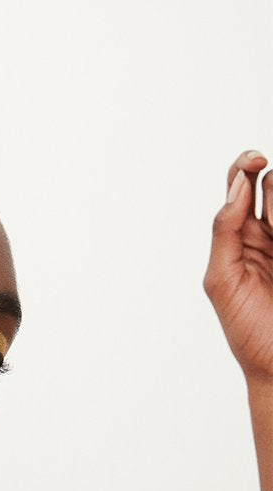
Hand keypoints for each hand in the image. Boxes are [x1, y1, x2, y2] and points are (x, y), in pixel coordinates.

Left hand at [204, 150, 272, 382]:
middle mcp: (268, 233)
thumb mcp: (222, 280)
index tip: (256, 161)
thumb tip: (237, 187)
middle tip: (269, 204)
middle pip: (272, 182)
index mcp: (238, 237)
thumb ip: (224, 231)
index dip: (246, 163)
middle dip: (271, 179)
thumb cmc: (246, 329)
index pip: (240, 185)